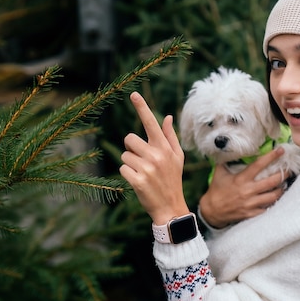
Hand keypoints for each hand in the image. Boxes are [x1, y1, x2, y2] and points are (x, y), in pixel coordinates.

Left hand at [119, 92, 188, 224]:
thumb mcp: (177, 157)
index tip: (133, 94)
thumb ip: (170, 136)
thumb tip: (167, 117)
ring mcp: (147, 168)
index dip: (142, 108)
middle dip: (132, 149)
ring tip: (143, 173)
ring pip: (125, 155)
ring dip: (130, 163)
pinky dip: (127, 175)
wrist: (171, 207)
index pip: (151, 123)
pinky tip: (139, 182)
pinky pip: (122, 169)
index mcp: (165, 148)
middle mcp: (156, 155)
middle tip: (142, 160)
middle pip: (130, 139)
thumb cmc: (172, 179)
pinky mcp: (138, 180)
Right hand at [199, 148, 288, 228]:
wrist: (212, 211)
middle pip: (272, 181)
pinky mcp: (252, 213)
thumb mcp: (220, 173)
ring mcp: (251, 203)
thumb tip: (232, 150)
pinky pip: (268, 209)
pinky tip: (277, 199)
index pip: (259, 165)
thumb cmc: (216, 191)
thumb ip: (227, 161)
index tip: (281, 150)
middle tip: (289, 170)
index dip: (271, 156)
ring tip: (285, 185)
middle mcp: (248, 191)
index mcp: (241, 179)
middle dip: (283, 174)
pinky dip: (274, 204)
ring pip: (273, 196)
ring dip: (281, 189)